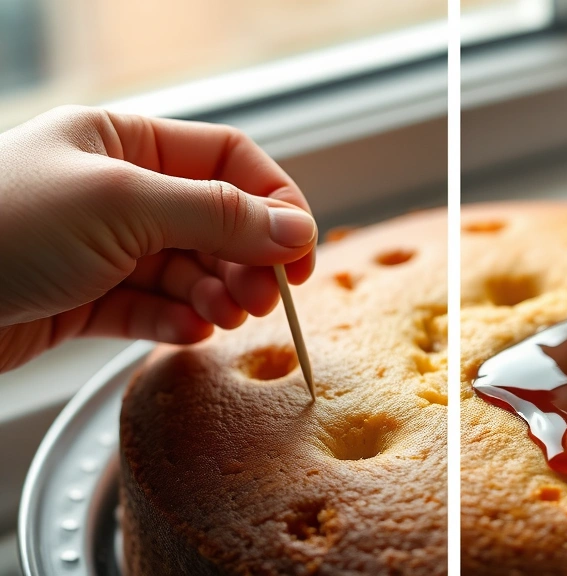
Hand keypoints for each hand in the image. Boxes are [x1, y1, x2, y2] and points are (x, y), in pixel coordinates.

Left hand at [0, 106, 317, 372]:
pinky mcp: (87, 300)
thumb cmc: (0, 226)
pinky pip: (153, 310)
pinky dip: (177, 324)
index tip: (301, 251)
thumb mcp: (123, 203)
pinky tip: (189, 333)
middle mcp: (121, 192)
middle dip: (248, 259)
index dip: (275, 202)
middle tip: (266, 297)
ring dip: (218, 295)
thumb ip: (217, 214)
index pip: (229, 161)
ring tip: (228, 317)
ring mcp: (105, 248)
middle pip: (217, 220)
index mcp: (126, 143)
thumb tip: (295, 229)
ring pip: (191, 270)